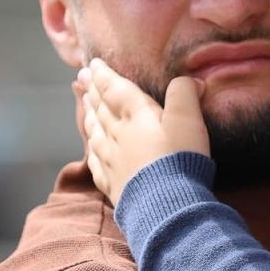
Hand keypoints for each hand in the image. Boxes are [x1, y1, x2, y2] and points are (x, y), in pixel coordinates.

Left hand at [80, 58, 210, 203]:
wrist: (166, 205)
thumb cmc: (179, 158)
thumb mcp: (188, 119)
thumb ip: (185, 94)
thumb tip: (187, 80)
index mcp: (135, 115)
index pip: (115, 89)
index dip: (103, 75)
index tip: (93, 65)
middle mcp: (118, 135)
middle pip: (101, 109)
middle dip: (92, 92)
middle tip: (81, 79)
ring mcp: (112, 161)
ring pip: (95, 133)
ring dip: (89, 116)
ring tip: (85, 107)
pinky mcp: (113, 185)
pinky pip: (96, 162)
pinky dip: (92, 150)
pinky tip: (92, 149)